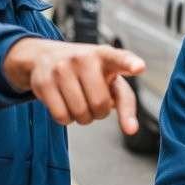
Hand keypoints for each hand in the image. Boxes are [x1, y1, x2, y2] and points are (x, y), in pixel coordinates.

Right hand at [3, 39, 144, 133]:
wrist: (44, 56)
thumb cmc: (87, 72)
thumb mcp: (109, 78)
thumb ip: (126, 103)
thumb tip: (131, 130)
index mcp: (105, 55)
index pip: (120, 58)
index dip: (130, 63)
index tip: (140, 67)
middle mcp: (84, 57)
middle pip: (100, 105)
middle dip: (98, 112)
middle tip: (92, 99)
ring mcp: (62, 68)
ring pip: (80, 114)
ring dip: (82, 117)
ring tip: (77, 99)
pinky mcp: (44, 81)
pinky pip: (61, 117)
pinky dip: (65, 118)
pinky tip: (63, 103)